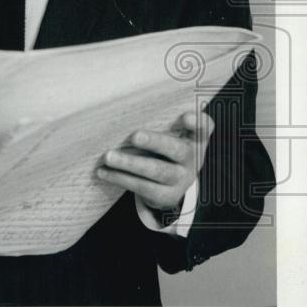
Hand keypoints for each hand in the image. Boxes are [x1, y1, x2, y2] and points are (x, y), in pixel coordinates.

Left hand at [97, 110, 213, 212]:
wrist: (170, 183)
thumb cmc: (164, 147)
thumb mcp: (169, 135)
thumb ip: (158, 122)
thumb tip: (120, 110)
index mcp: (194, 139)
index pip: (203, 128)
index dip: (197, 123)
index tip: (186, 117)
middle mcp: (192, 159)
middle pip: (176, 150)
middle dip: (155, 142)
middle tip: (135, 136)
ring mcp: (180, 179)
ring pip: (157, 171)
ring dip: (130, 164)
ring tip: (108, 156)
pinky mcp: (166, 196)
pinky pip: (143, 188)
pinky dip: (120, 178)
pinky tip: (103, 172)